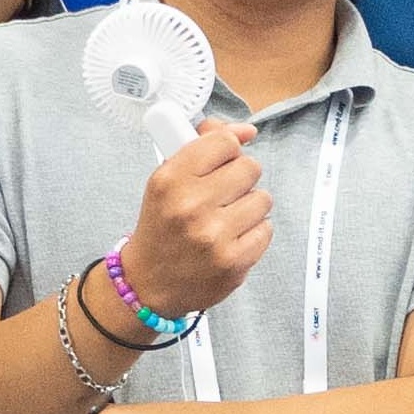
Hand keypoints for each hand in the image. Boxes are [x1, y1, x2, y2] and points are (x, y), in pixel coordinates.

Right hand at [119, 120, 268, 317]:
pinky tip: (232, 239)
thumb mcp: (167, 180)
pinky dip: (253, 232)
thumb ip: (203, 147)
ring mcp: (214, 236)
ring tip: (226, 219)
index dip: (228, 149)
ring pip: (263, 198)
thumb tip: (246, 130)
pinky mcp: (233, 262)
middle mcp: (191, 205)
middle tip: (224, 193)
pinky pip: (266, 229)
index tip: (223, 160)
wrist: (148, 283)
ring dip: (249, 206)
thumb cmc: (162, 227)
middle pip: (250, 168)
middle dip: (241, 178)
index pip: (224, 142)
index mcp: (170, 180)